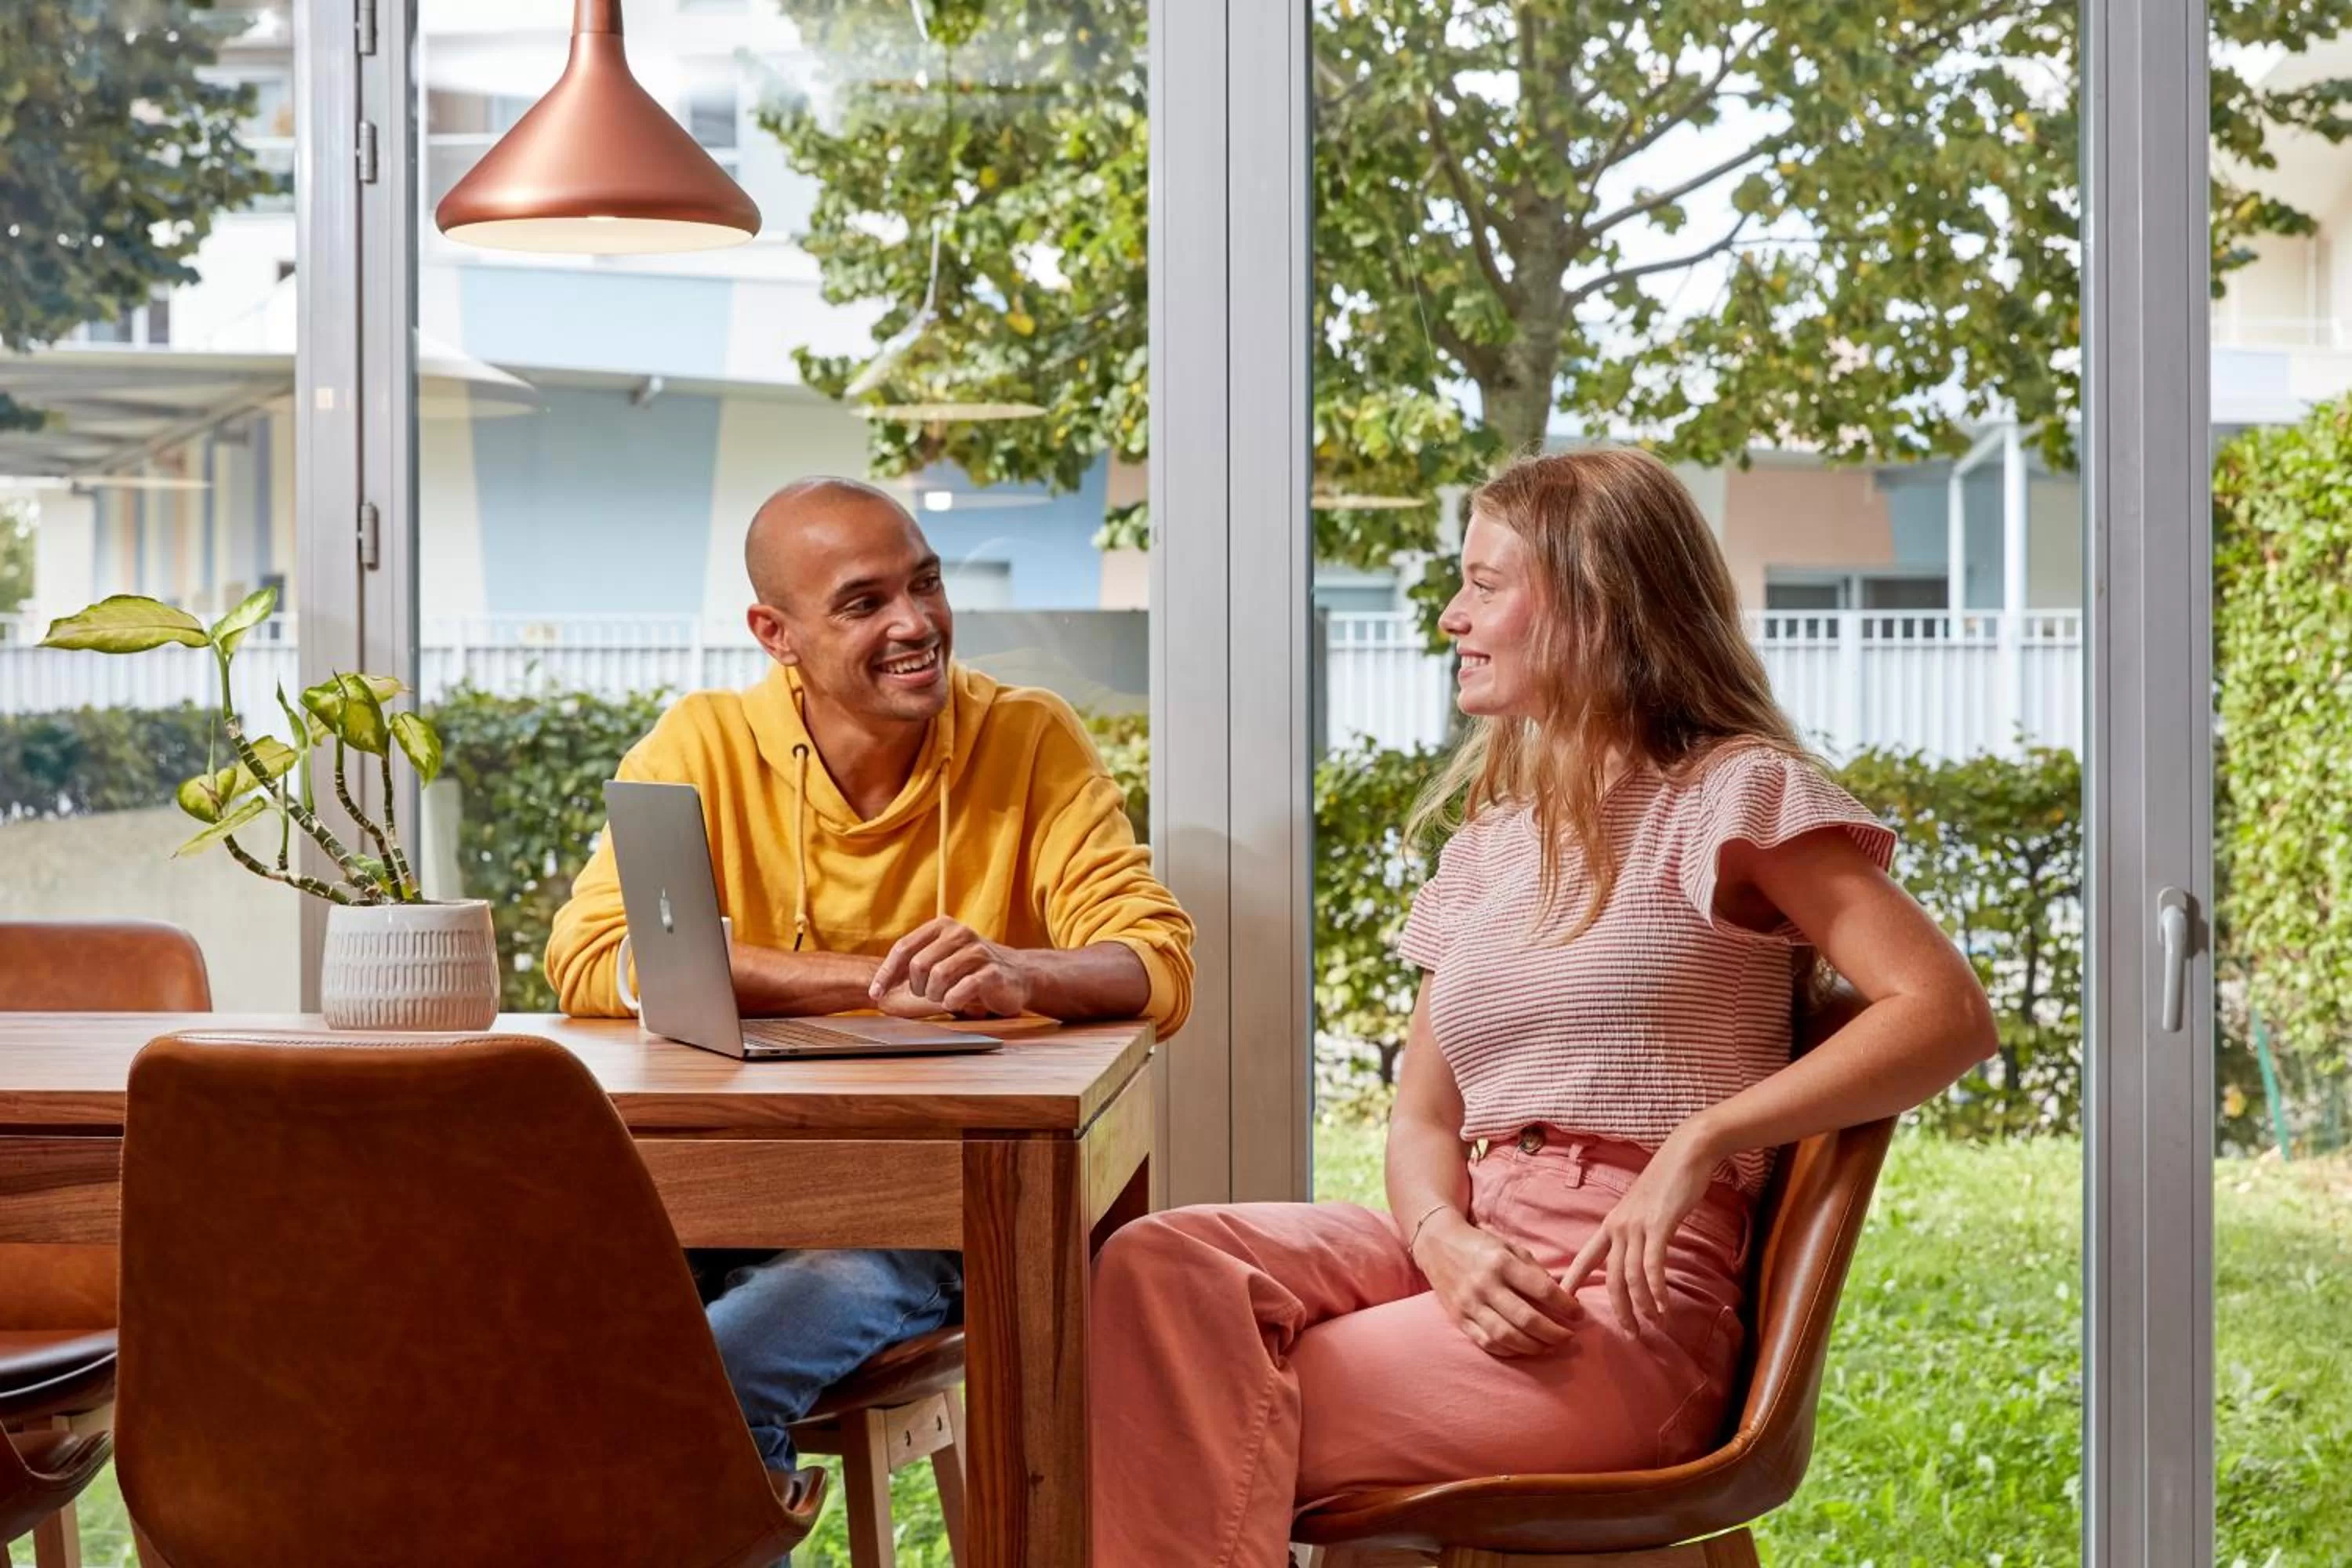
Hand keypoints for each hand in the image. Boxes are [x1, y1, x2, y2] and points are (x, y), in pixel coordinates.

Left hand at [870, 919, 1032, 1017]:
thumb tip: (876, 985)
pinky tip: (954, 1003)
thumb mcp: (942, 958)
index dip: (886, 973)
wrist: (1016, 976)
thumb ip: (914, 964)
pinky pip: (962, 989)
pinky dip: (952, 1000)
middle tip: (930, 996)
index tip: (876, 994)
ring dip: (936, 995)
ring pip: (938, 976)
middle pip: (918, 965)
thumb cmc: (970, 970)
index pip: (904, 948)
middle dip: (918, 988)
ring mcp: (978, 951)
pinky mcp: (992, 971)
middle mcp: (959, 933)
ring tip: (944, 998)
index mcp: (942, 926)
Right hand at [1410, 1209, 1580, 1357]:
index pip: (1542, 1290)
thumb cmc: (1481, 1245)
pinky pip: (1488, 1343)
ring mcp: (1470, 1304)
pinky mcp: (1459, 1319)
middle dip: (1554, 1333)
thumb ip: (1534, 1272)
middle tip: (1569, 1336)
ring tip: (1550, 1345)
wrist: (1438, 1244)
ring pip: (1507, 1336)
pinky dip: (1510, 1350)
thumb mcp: (1510, 1248)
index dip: (1565, 1306)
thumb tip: (1562, 1298)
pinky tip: (1525, 1347)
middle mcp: (1485, 1285)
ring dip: (1534, 1346)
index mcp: (1501, 1262)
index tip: (1578, 1314)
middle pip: (1527, 1319)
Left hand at [1559, 1124, 1721, 1332]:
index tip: (1561, 1303)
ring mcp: (1636, 1226)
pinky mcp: (1658, 1225)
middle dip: (1619, 1309)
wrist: (1685, 1154)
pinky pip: (1652, 1266)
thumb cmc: (1667, 1182)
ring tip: (1654, 1323)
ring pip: (1630, 1276)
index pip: (1585, 1258)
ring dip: (1642, 1304)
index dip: (1572, 1281)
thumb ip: (1636, 1232)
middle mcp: (1618, 1227)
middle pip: (1610, 1277)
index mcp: (1611, 1224)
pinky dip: (1657, 1290)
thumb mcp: (1642, 1209)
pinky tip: (1664, 1306)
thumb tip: (1638, 1253)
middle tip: (1630, 1334)